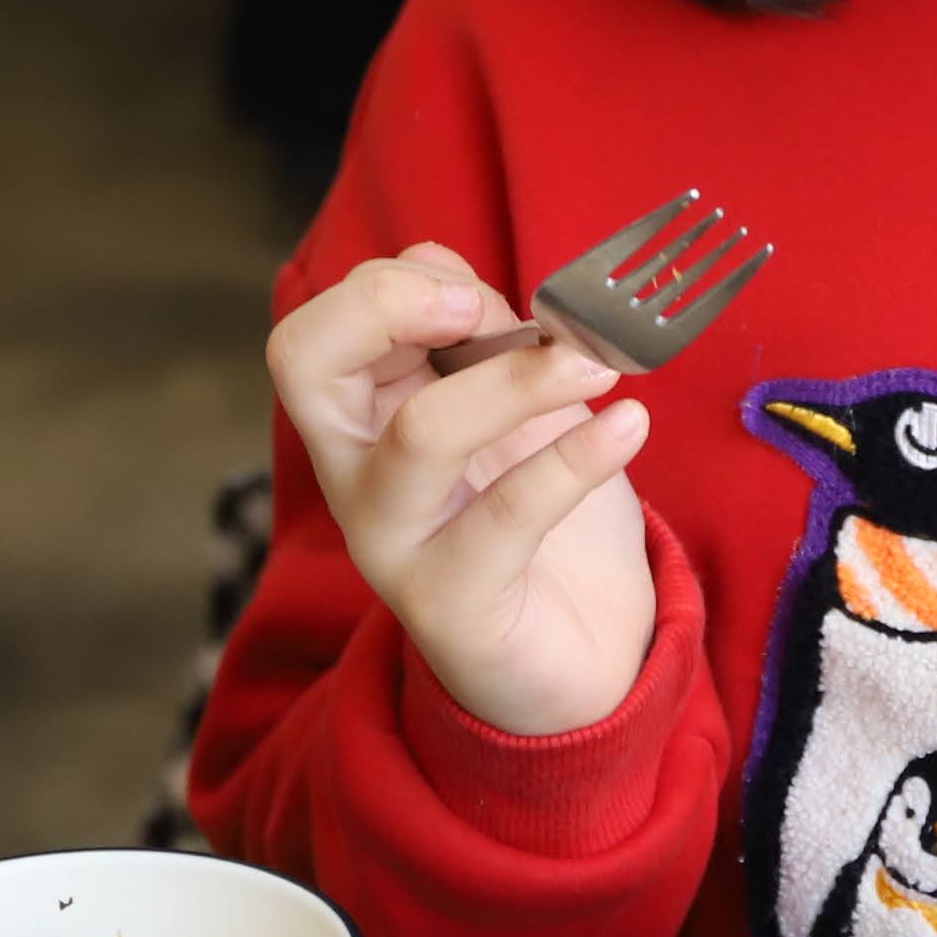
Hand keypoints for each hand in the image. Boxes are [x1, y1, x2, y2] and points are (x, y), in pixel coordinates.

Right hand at [262, 244, 655, 737]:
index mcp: (358, 420)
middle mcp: (355, 478)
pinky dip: (576, 457)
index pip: (314, 332)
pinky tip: (630, 425)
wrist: (574, 653)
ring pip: (419, 434)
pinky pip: (508, 517)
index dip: (385, 287)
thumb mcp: (506, 404)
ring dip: (515, 380)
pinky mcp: (451, 605)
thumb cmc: (531, 508)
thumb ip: (481, 336)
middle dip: (388, 306)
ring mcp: (394, 544)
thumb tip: (476, 283)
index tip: (476, 292)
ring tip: (596, 364)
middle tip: (485, 309)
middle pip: (307, 363)